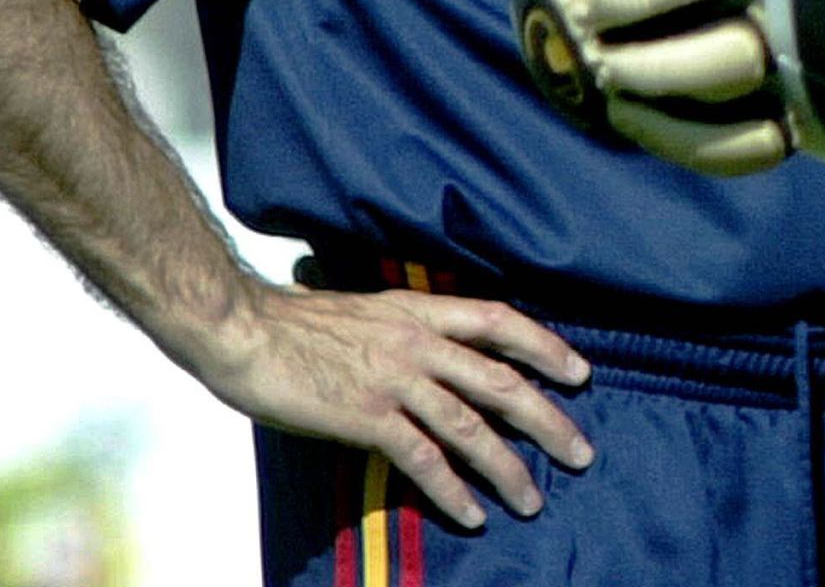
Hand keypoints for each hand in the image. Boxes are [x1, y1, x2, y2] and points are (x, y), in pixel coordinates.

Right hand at [198, 276, 593, 526]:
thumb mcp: (367, 312)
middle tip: (581, 452)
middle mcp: (417, 340)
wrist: (244, 327)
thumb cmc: (296, 322)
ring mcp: (394, 378)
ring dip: (506, 467)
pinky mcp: (366, 416)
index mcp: (419, 309)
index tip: (579, 371)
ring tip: (534, 500)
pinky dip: (451, 489)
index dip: (544, 345)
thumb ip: (405, 332)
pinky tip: (472, 515)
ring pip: (469, 426)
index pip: (499, 321)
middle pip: (500, 379)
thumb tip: (435, 355)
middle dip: (546, 418)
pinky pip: (422, 458)